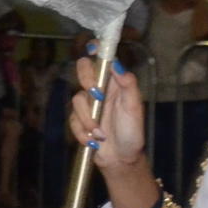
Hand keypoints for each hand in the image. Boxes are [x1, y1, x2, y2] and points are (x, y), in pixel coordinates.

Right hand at [67, 52, 144, 170]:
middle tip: (96, 94)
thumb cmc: (132, 131)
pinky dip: (83, 133)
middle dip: (86, 80)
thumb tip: (116, 64)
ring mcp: (88, 104)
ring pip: (76, 99)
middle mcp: (99, 89)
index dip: (95, 49)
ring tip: (101, 134)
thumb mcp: (134, 107)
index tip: (92, 49)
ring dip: (88, 119)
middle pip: (82, 69)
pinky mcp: (79, 120)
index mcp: (114, 82)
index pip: (102, 59)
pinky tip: (94, 141)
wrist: (122, 158)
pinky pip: (73, 121)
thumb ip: (128, 84)